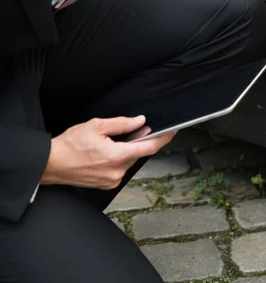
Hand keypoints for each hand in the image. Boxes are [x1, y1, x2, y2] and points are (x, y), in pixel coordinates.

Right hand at [41, 116, 175, 189]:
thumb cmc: (70, 145)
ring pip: (129, 161)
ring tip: (107, 145)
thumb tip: (140, 122)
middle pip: (138, 154)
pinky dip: (118, 160)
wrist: (51, 164)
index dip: (163, 139)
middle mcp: (117, 171)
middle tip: (125, 133)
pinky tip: (103, 155)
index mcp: (117, 156)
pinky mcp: (108, 185)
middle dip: (136, 143)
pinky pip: (120, 169)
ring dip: (125, 152)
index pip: (149, 147)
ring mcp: (113, 180)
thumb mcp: (96, 126)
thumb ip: (122, 123)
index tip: (172, 132)